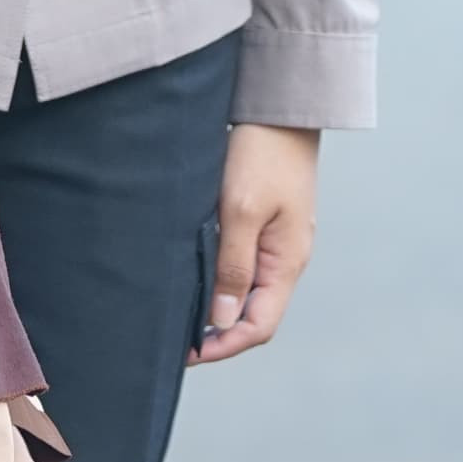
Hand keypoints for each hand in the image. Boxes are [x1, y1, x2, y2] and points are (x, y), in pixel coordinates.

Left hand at [195, 124, 319, 364]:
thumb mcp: (241, 210)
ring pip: (248, 292)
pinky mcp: (266, 224)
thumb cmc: (261, 153)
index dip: (225, 346)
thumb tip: (223, 321)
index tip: (187, 353)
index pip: (260, 326)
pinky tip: (195, 277)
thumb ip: (233, 266)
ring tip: (180, 312)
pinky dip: (221, 280)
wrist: (278, 108)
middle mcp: (286, 258)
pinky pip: (245, 266)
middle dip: (218, 333)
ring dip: (218, 307)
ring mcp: (278, 241)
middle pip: (254, 314)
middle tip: (175, 338)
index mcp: (287, 261)